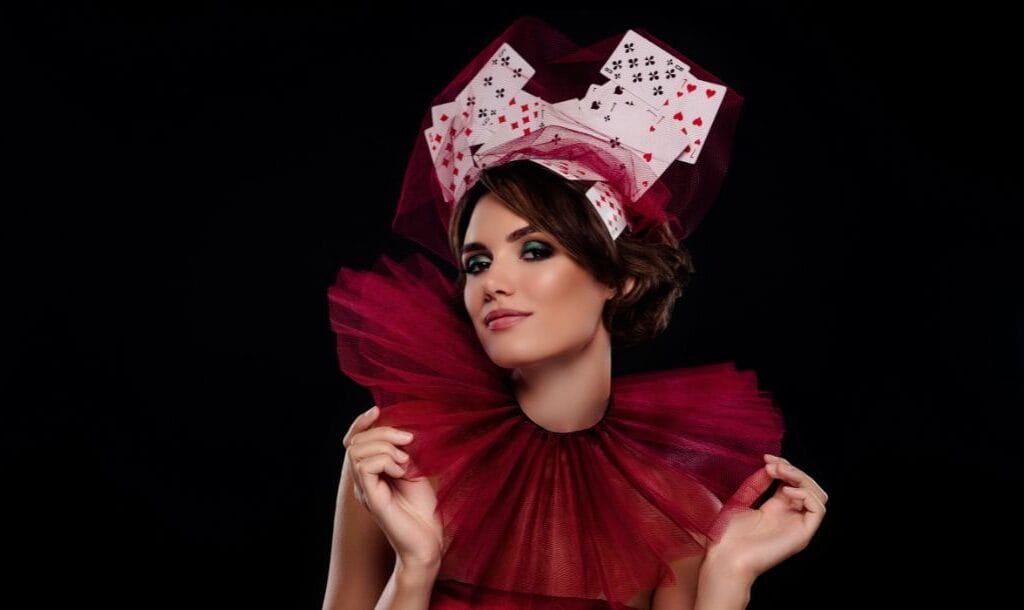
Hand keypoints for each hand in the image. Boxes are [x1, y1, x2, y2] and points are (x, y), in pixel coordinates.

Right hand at [343, 405, 442, 566]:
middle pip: (356, 441)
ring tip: (405, 461)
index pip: (354, 441)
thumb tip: (401, 427)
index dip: (361, 422)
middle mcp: (363, 480)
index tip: (378, 409)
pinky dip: (385, 460)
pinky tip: (401, 470)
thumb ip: (402, 450)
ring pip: (358, 451)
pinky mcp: (371, 498)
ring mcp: (364, 489)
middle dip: (382, 432)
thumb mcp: (414, 469)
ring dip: (385, 447)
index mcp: (371, 472)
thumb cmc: (424, 507)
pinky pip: (365, 466)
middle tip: (408, 443)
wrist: (428, 539)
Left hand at [707, 454, 827, 579]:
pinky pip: (817, 511)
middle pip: (809, 487)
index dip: (784, 466)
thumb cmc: (726, 536)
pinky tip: (785, 491)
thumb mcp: (740, 501)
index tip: (766, 457)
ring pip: (818, 496)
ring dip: (801, 479)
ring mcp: (797, 526)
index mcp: (776, 509)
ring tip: (780, 473)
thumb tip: (771, 466)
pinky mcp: (802, 535)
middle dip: (794, 470)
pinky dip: (806, 495)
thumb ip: (756, 484)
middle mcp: (790, 517)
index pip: (793, 482)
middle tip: (773, 464)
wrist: (724, 558)